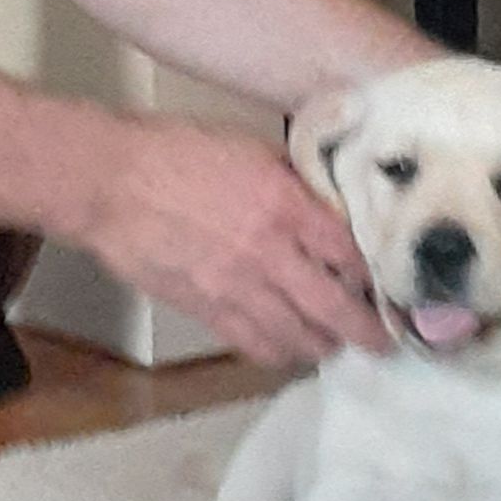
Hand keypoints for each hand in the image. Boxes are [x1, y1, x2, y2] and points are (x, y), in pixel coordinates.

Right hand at [77, 116, 390, 366]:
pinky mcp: (205, 310)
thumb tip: (330, 206)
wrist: (112, 183)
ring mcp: (235, 288)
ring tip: (337, 342)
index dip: (374, 275)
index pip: (350, 254)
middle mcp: (268, 253)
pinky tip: (289, 345)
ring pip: (298, 338)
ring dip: (324, 344)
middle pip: (335, 309)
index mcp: (284, 205)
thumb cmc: (179, 152)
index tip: (388, 283)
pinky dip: (279, 351)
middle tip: (384, 340)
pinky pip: (254, 345)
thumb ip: (296, 183)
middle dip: (367, 331)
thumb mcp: (252, 150)